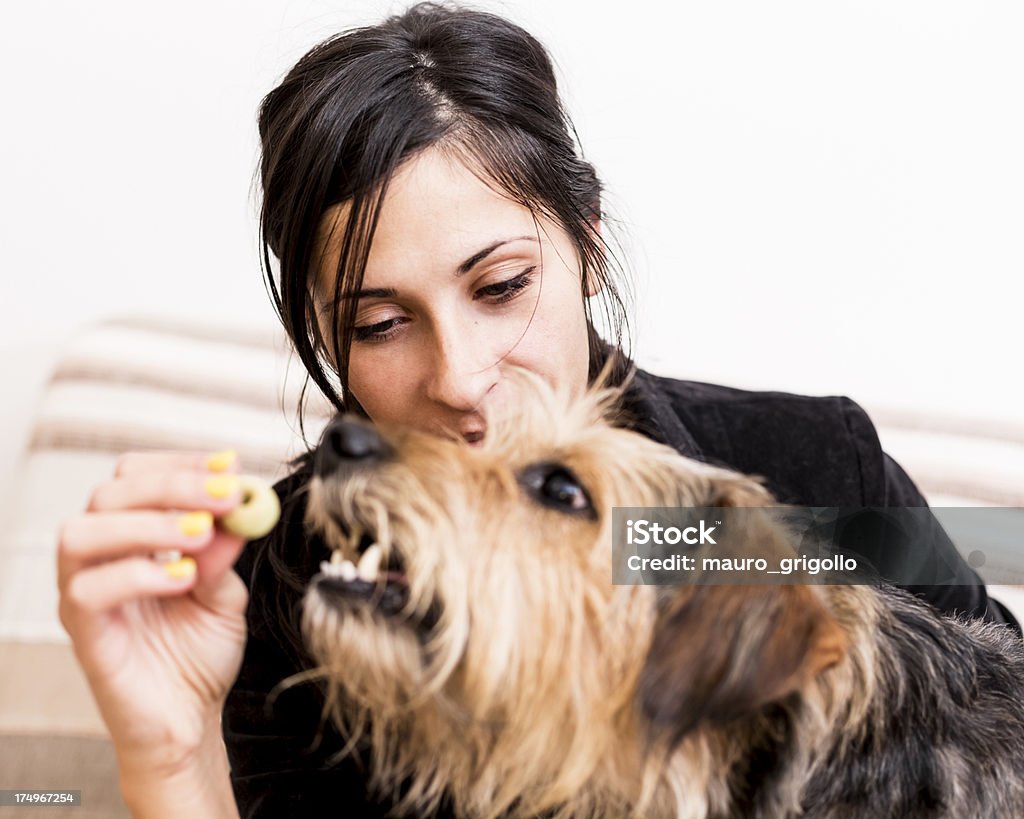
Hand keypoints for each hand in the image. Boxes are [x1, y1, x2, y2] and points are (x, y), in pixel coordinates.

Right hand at [57, 450, 252, 776]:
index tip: (229, 465)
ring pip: (82, 532)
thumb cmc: (199, 655)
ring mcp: (83, 593)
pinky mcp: (82, 633)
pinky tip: (181, 579)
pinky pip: (86, 590)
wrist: (188, 720)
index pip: (136, 477)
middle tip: (224, 497)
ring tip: (200, 535)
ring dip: (147, 524)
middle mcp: (100, 558)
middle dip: (172, 485)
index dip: (180, 464)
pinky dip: (137, 574)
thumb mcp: (225, 594)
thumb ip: (224, 554)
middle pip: (109, 494)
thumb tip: (238, 506)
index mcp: (132, 538)